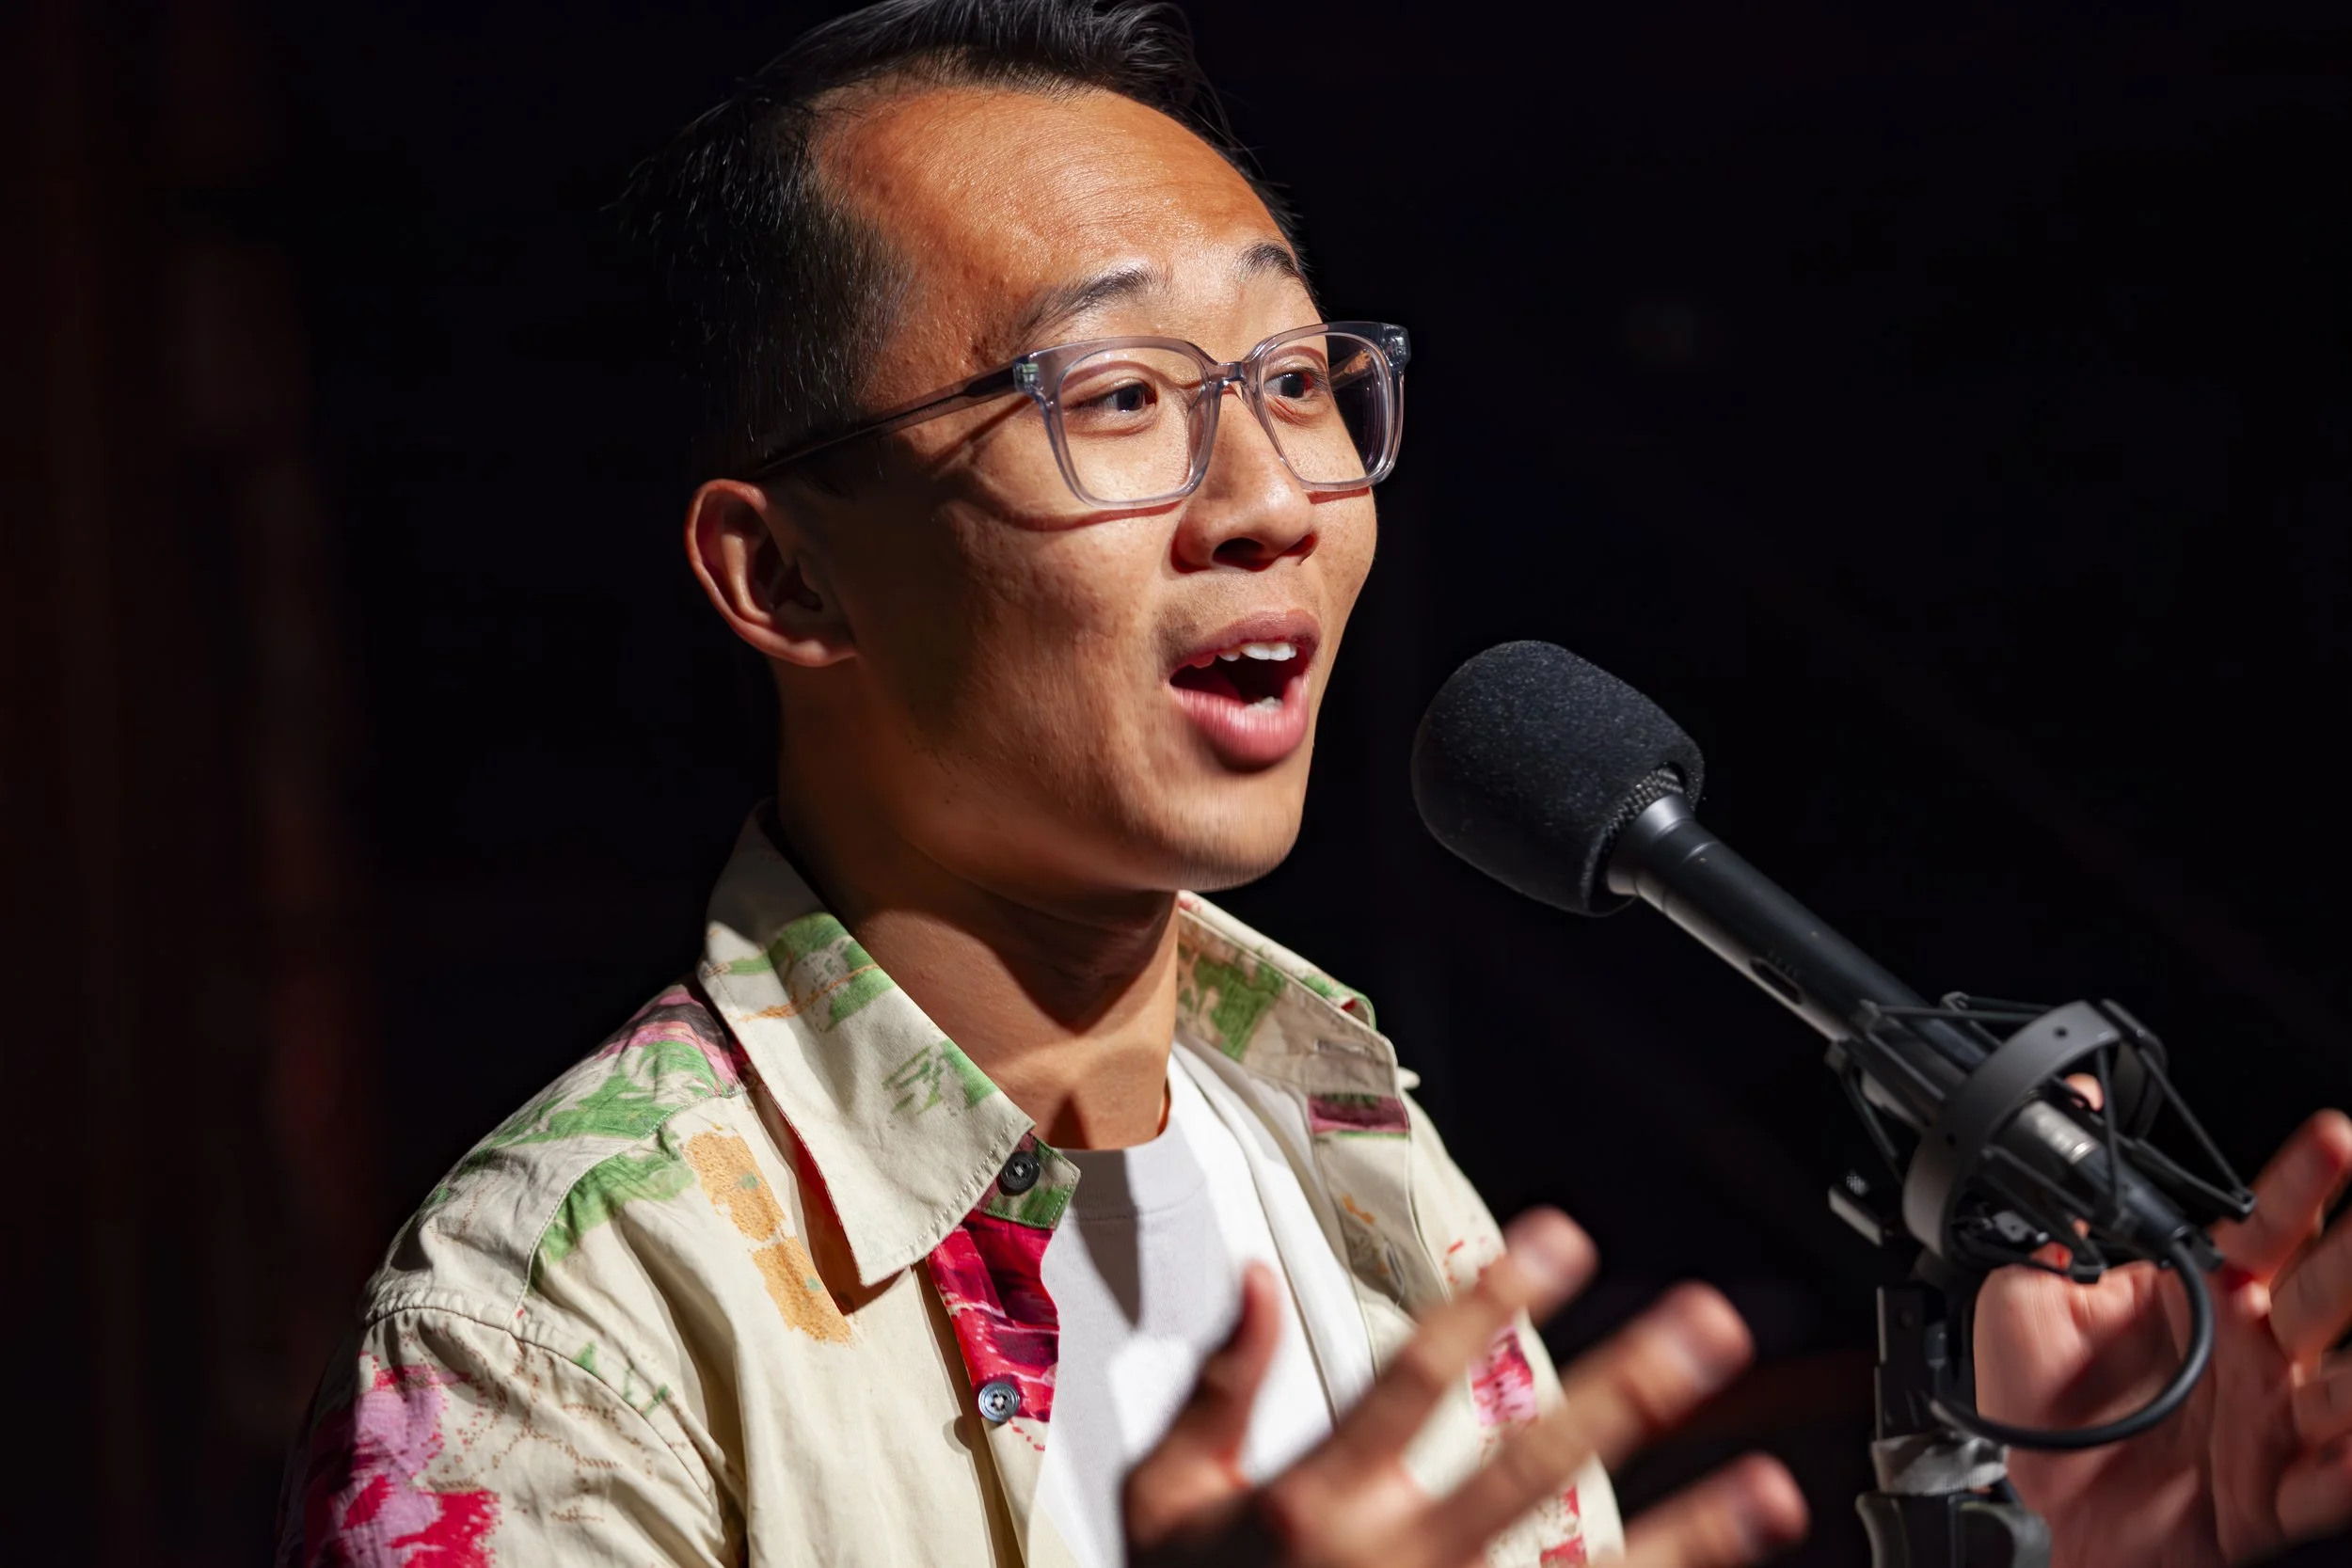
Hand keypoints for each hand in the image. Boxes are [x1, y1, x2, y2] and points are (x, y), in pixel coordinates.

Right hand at [1124, 1209, 1808, 1566]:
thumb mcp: (1161, 1502)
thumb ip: (1216, 1388)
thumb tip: (1256, 1279)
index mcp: (1313, 1502)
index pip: (1416, 1377)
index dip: (1489, 1301)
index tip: (1559, 1235)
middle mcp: (1392, 1565)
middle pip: (1531, 1463)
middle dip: (1629, 1388)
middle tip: (1708, 1325)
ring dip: (1690, 1530)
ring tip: (1772, 1486)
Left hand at [1977, 1109, 2351, 1566]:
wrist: (2044, 1504)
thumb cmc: (2044, 1406)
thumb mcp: (2026, 1296)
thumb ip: (2054, 1223)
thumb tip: (2065, 1134)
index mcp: (2205, 1294)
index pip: (2264, 1224)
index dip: (2301, 1181)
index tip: (2332, 1137)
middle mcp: (2256, 1350)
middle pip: (2325, 1291)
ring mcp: (2274, 1420)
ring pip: (2344, 1386)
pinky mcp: (2276, 1492)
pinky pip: (2330, 1483)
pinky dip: (2350, 1467)